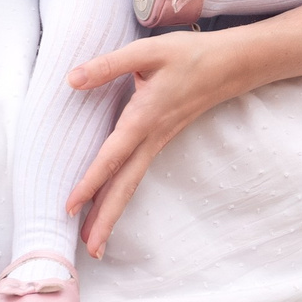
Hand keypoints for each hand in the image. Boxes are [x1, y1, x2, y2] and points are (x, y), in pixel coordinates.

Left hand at [61, 28, 239, 256]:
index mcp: (143, 118)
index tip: (70, 207)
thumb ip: (109, 65)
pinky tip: (112, 203)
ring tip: (96, 242)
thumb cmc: (188, 55)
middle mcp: (151, 138)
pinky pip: (138, 173)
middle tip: (89, 250)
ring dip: (113, 212)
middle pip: (125, 186)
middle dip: (106, 218)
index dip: (90, 182)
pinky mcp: (162, 140)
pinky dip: (123, 193)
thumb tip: (73, 79)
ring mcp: (159, 142)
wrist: (231, 65)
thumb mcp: (147, 51)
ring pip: (132, 183)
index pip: (111, 157)